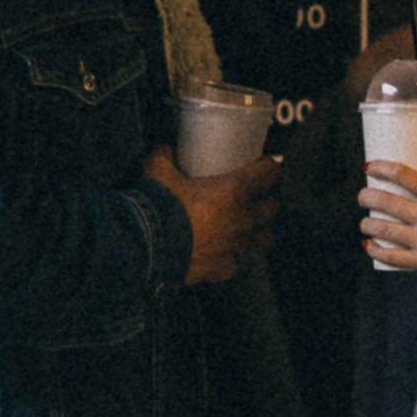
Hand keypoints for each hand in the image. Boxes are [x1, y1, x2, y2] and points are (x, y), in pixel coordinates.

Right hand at [145, 145, 280, 283]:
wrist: (145, 246)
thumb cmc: (157, 206)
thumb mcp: (157, 169)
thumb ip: (166, 155)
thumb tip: (166, 148)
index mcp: (232, 191)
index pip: (269, 173)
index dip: (268, 167)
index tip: (262, 165)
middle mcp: (241, 219)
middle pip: (271, 208)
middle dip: (266, 201)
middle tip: (254, 196)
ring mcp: (234, 247)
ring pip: (263, 238)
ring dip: (258, 231)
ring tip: (247, 226)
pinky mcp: (222, 268)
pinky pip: (235, 262)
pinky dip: (230, 257)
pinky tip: (221, 253)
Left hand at [358, 161, 416, 281]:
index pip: (405, 176)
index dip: (382, 168)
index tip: (369, 167)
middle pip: (387, 202)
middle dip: (367, 197)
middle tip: (362, 196)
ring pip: (384, 230)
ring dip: (367, 225)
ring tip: (364, 223)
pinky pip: (392, 257)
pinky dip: (376, 251)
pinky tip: (368, 246)